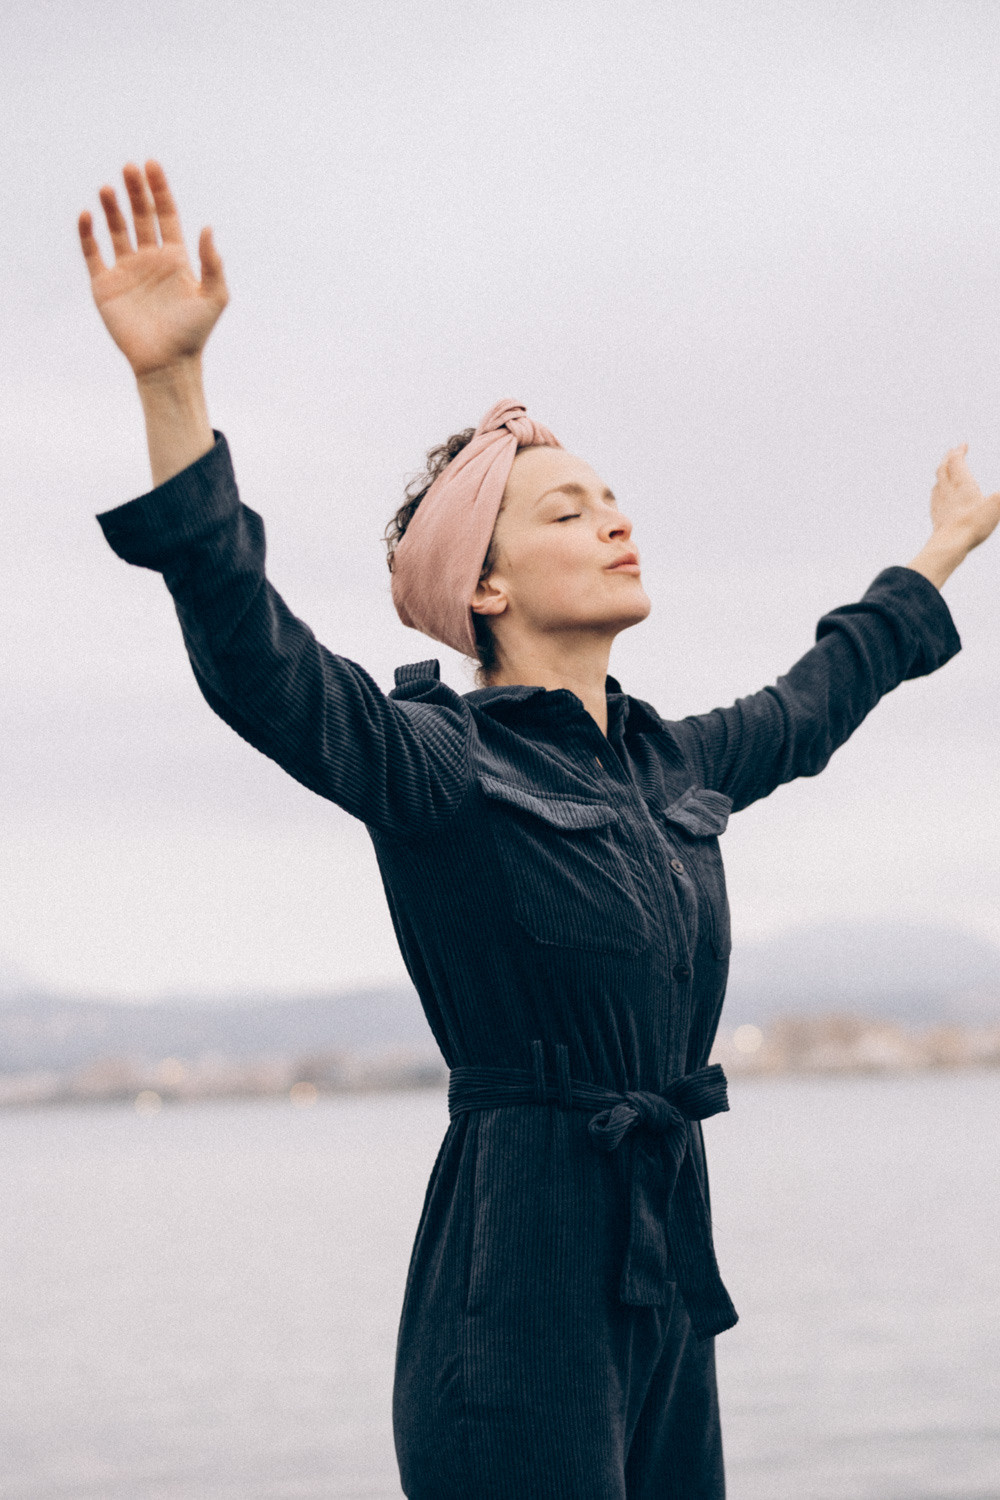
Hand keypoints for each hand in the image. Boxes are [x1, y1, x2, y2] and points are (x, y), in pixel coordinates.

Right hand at [78, 161, 227, 378]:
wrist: (167, 364)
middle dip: (135, 191)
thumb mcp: (214, 298)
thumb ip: (213, 264)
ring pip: (117, 229)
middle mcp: (150, 260)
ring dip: (112, 208)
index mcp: (176, 259)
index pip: (166, 215)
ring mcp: (127, 271)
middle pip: (141, 216)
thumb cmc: (194, 334)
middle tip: (129, 168)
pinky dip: (88, 235)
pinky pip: (93, 254)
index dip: (160, 190)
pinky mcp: (106, 285)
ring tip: (108, 188)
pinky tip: (87, 216)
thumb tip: (208, 227)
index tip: (152, 166)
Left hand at [930, 443, 999, 551]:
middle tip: (952, 452)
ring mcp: (940, 503)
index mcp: (962, 483)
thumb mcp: (996, 505)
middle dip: (949, 458)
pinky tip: (939, 494)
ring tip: (945, 469)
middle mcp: (948, 490)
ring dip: (941, 472)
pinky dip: (938, 489)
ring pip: (938, 482)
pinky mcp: (936, 516)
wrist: (949, 545)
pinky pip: (935, 497)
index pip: (956, 461)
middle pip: (944, 468)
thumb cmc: (973, 524)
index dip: (959, 451)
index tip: (962, 445)